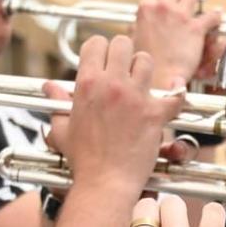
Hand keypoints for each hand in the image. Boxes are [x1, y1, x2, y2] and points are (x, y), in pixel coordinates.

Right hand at [62, 35, 185, 204]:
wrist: (105, 182)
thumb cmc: (83, 160)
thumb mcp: (62, 128)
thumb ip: (58, 103)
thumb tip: (49, 87)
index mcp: (87, 84)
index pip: (95, 43)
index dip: (100, 48)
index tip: (103, 59)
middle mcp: (112, 85)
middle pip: (122, 43)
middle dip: (123, 52)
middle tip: (123, 67)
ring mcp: (135, 97)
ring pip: (146, 60)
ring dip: (144, 69)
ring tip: (141, 82)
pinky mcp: (154, 113)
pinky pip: (174, 94)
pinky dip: (176, 93)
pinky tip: (173, 93)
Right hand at [130, 0, 222, 88]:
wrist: (159, 78)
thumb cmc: (145, 65)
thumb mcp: (133, 42)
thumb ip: (135, 31)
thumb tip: (131, 28)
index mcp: (146, 9)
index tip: (167, 2)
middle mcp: (163, 7)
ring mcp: (180, 15)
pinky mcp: (196, 28)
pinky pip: (212, 15)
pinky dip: (216, 16)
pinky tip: (217, 18)